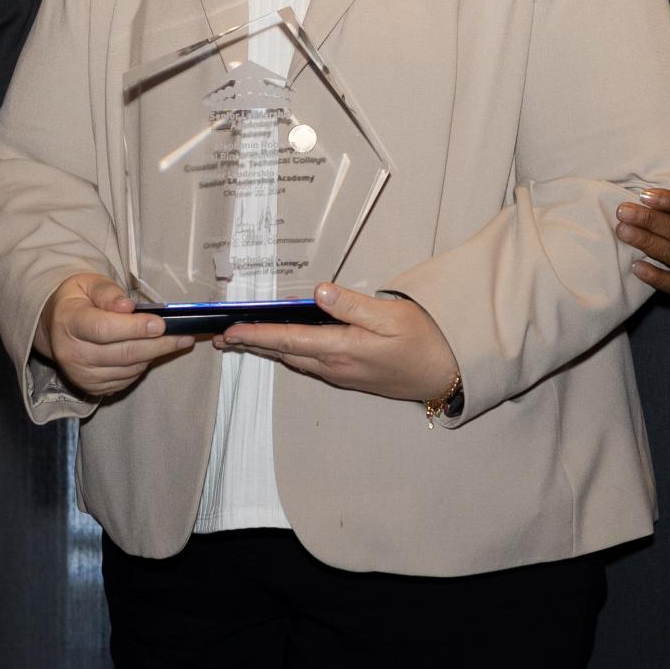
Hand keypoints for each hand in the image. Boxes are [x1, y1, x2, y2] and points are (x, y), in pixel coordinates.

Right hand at [37, 272, 194, 399]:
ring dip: (154, 355)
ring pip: (129, 369)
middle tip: (183, 336)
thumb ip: (108, 292)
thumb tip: (128, 307)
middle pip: (123, 354)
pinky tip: (149, 351)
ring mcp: (81, 374)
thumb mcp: (88, 284)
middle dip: (158, 345)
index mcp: (69, 322)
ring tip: (172, 341)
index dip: (136, 328)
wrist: (55, 326)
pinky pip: (126, 380)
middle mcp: (72, 353)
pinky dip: (142, 366)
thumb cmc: (77, 300)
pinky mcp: (91, 387)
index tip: (161, 324)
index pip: (105, 330)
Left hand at [213, 282, 459, 404]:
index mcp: (341, 348)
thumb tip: (318, 292)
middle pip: (284, 353)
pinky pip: (311, 363)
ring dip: (268, 350)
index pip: (288, 340)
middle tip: (222, 336)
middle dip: (252, 344)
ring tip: (244, 340)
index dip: (256, 335)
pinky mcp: (349, 376)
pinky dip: (290, 353)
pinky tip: (285, 346)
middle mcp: (335, 365)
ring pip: (296, 360)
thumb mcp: (391, 317)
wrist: (446, 374)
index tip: (229, 332)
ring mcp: (341, 374)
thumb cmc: (424, 341)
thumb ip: (352, 305)